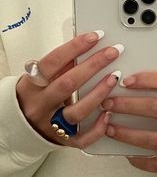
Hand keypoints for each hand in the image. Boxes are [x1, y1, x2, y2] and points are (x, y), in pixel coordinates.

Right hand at [16, 31, 122, 147]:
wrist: (21, 126)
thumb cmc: (33, 97)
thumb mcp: (37, 78)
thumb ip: (58, 66)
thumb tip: (83, 49)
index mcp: (31, 86)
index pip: (53, 62)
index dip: (74, 48)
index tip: (95, 36)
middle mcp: (41, 106)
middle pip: (68, 83)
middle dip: (93, 65)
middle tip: (113, 52)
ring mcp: (52, 125)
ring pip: (77, 111)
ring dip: (99, 93)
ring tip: (114, 77)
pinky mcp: (63, 140)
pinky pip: (82, 139)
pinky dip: (97, 128)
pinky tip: (108, 114)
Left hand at [101, 72, 156, 172]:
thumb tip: (125, 88)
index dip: (147, 80)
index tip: (126, 81)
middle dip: (129, 106)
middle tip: (108, 103)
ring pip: (153, 139)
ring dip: (127, 133)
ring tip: (109, 128)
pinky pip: (155, 162)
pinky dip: (137, 157)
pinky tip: (123, 151)